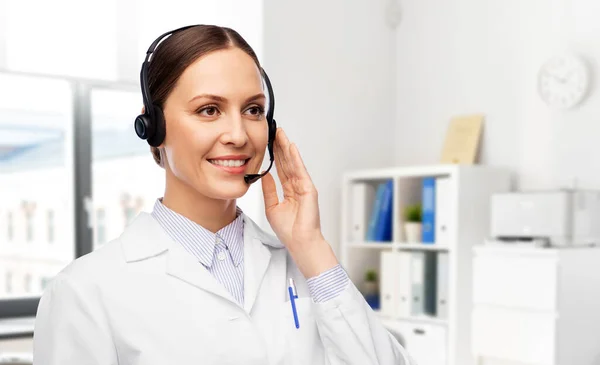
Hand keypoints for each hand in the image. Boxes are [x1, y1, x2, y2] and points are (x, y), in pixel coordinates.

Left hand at [260, 128, 338, 277]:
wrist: (300, 242)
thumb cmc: (288, 230)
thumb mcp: (271, 207)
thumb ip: (268, 190)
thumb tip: (263, 175)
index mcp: (289, 191)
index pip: (281, 169)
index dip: (274, 155)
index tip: (268, 142)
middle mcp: (297, 186)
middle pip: (287, 162)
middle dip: (280, 146)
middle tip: (274, 131)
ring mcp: (304, 187)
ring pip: (293, 163)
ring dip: (287, 148)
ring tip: (280, 134)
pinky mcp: (309, 189)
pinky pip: (300, 170)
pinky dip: (296, 158)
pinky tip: (291, 147)